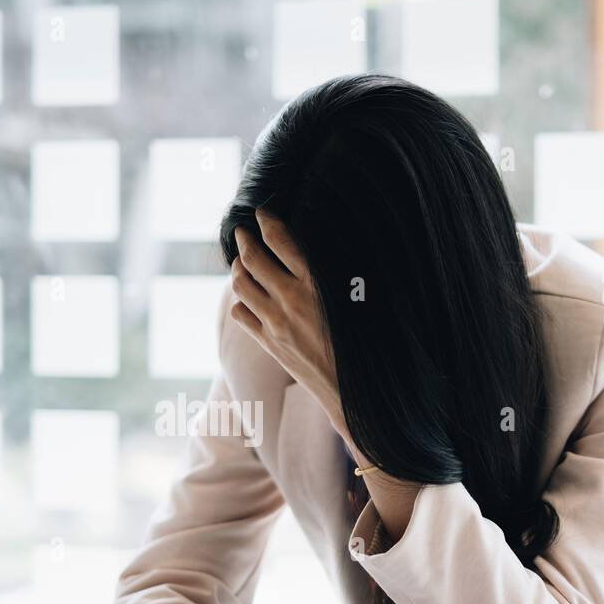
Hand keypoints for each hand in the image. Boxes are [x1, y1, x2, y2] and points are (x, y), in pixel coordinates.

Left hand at [230, 211, 345, 435]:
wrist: (353, 390)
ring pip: (241, 286)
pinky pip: (242, 315)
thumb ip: (337, 273)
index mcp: (315, 283)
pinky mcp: (270, 343)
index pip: (280, 240)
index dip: (267, 222)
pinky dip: (240, 301)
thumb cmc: (366, 342)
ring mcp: (275, 323)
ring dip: (237, 269)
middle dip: (243, 240)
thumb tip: (324, 250)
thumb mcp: (360, 298)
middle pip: (252, 260)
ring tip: (240, 261)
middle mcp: (290, 300)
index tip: (262, 213)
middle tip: (241, 230)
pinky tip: (246, 297)